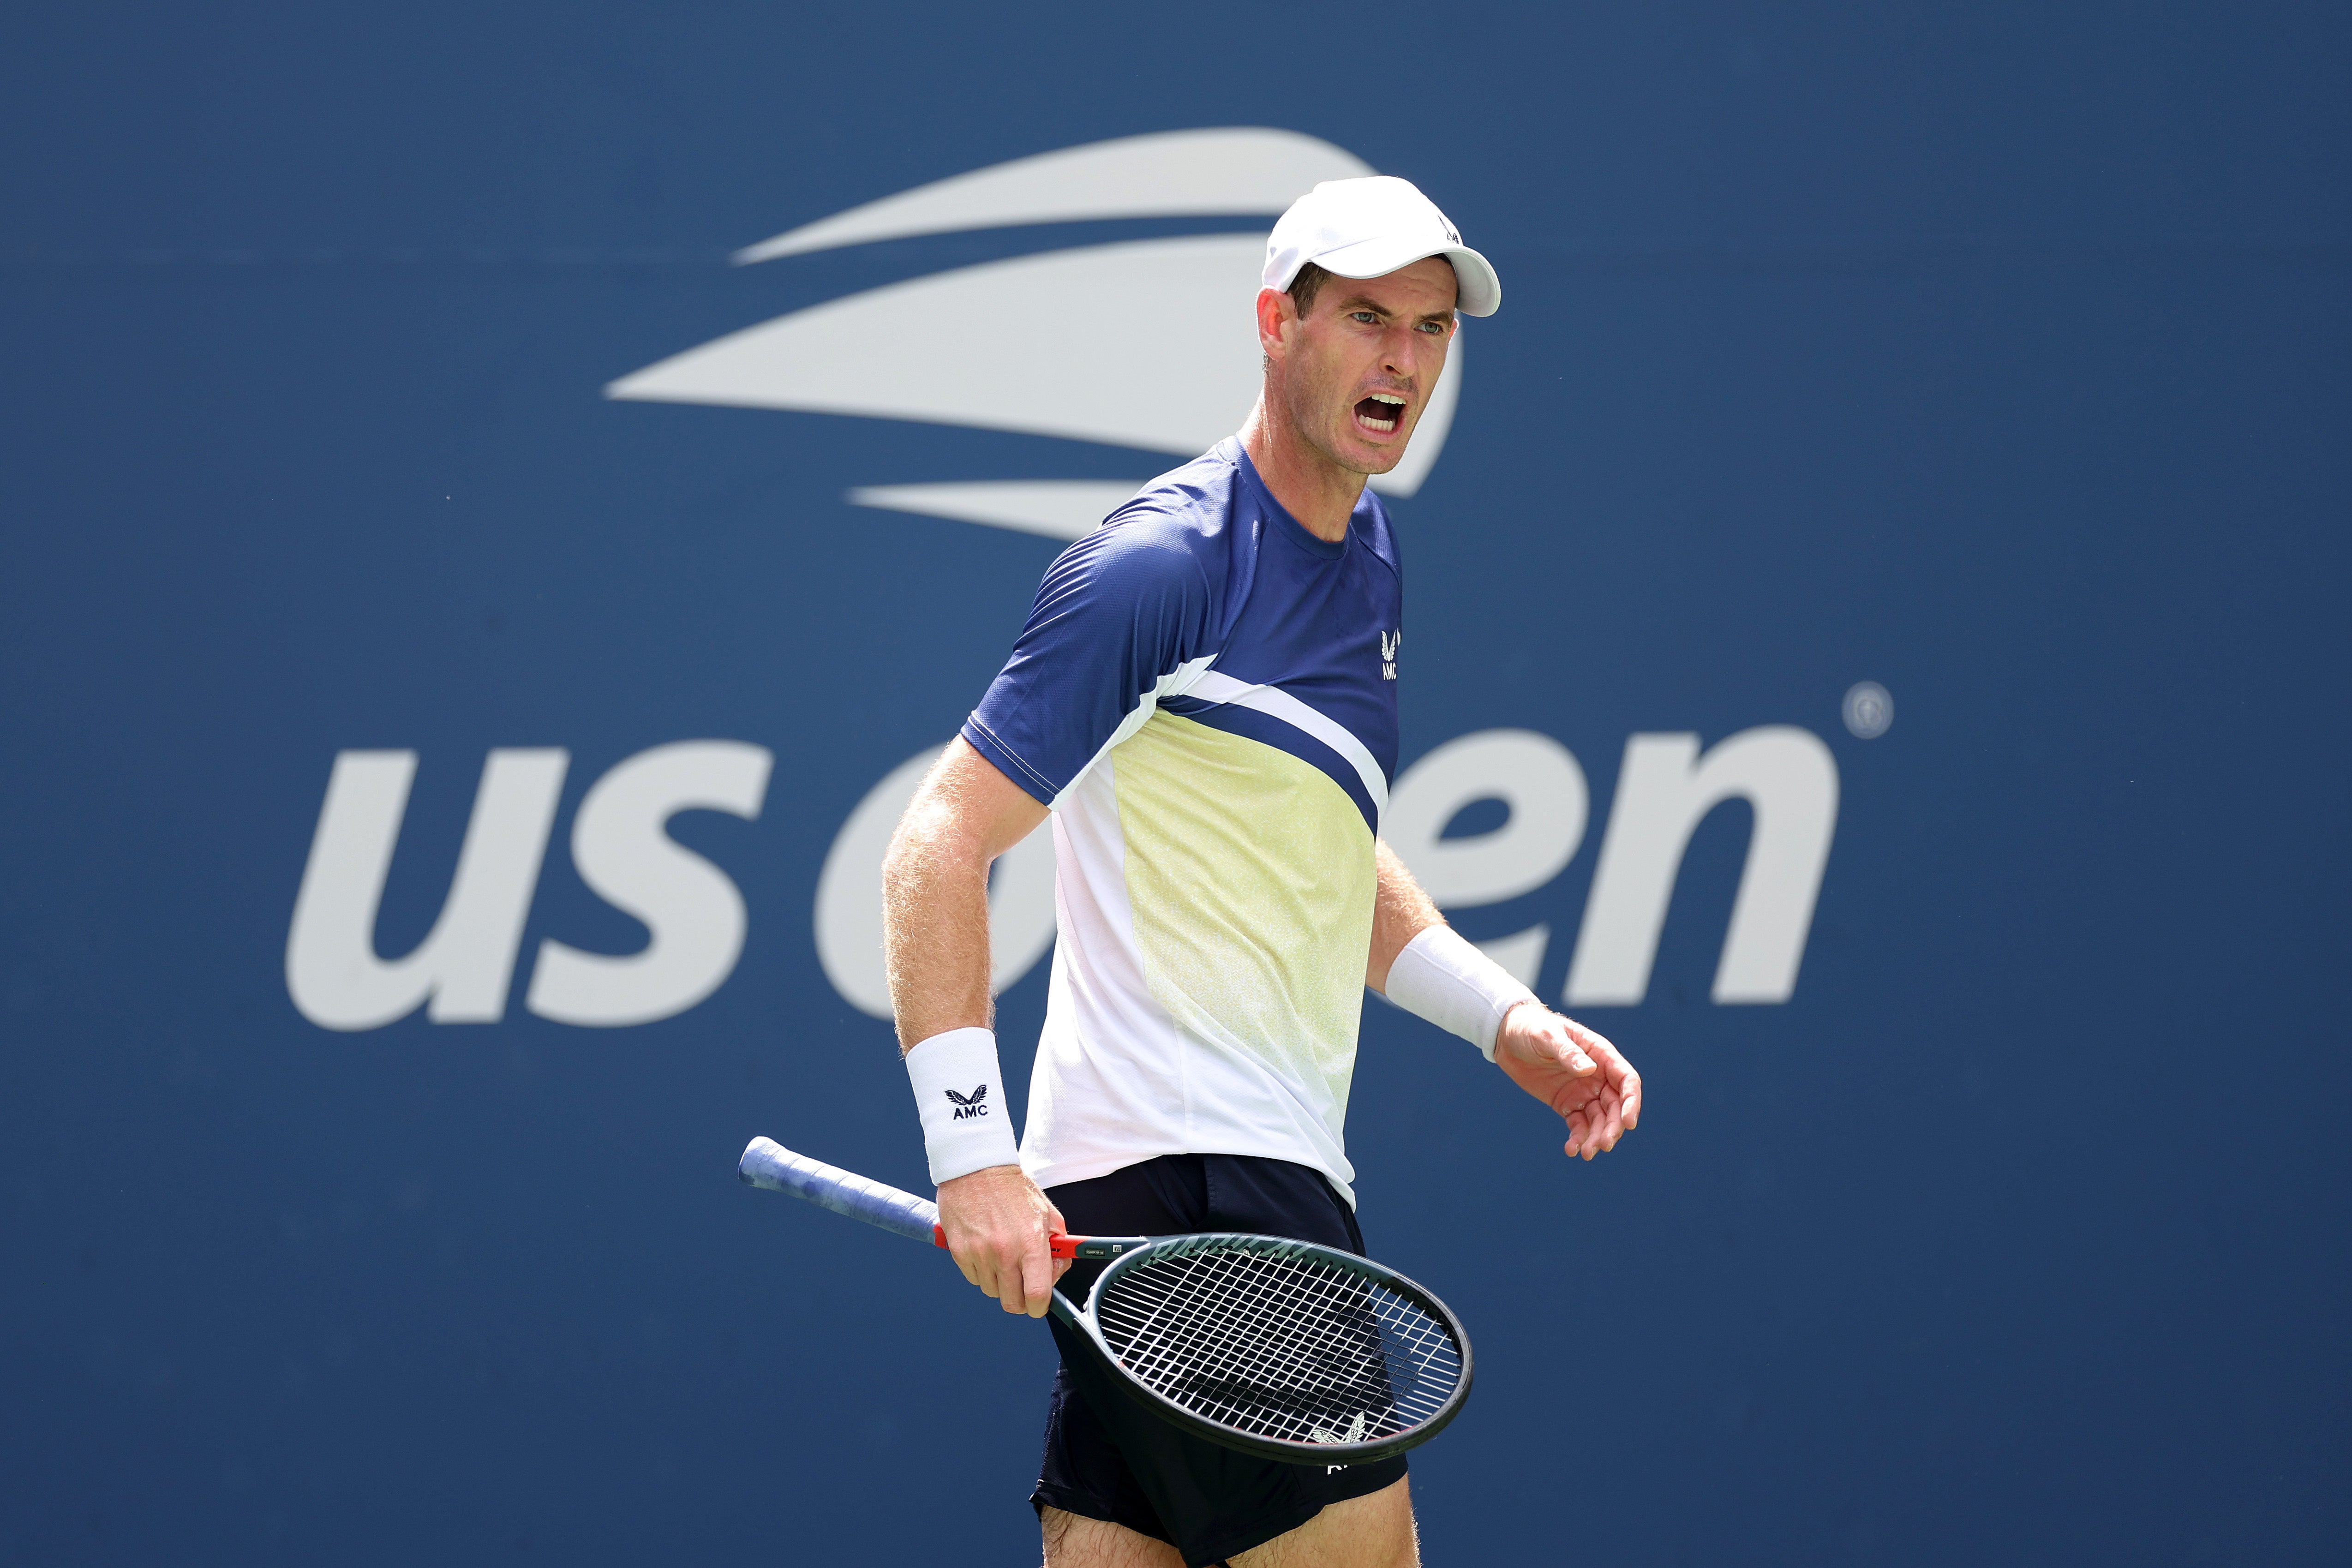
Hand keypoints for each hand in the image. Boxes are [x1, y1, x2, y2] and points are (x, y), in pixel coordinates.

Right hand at [935, 1163, 1069, 1316]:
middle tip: (1021, 1283)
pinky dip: (981, 1272)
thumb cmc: (1011, 1188)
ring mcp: (980, 1253)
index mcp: (1031, 1242)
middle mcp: (1005, 1252)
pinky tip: (985, 1251)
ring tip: (1002, 1257)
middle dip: (1020, 1299)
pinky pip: (973, 1278)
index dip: (1039, 1306)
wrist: (976, 1167)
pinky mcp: (959, 1251)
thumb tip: (1058, 1267)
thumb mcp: (1046, 1211)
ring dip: (999, 1283)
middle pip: (1012, 1303)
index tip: (1039, 1303)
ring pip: (991, 1292)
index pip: (1037, 1295)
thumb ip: (1058, 1243)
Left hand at [1494, 1003, 1641, 1160]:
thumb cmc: (1532, 1027)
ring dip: (1596, 1137)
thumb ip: (1568, 1052)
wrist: (1507, 1037)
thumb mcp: (1548, 1036)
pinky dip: (1578, 1138)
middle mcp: (1597, 1076)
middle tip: (1604, 1145)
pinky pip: (1578, 1125)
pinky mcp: (1567, 1104)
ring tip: (1586, 1154)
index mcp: (1601, 1055)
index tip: (1628, 1122)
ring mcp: (1583, 1091)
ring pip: (1599, 1120)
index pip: (1626, 1080)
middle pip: (1615, 1106)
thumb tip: (1589, 1070)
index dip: (1631, 1102)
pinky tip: (1571, 1150)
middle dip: (1613, 1127)